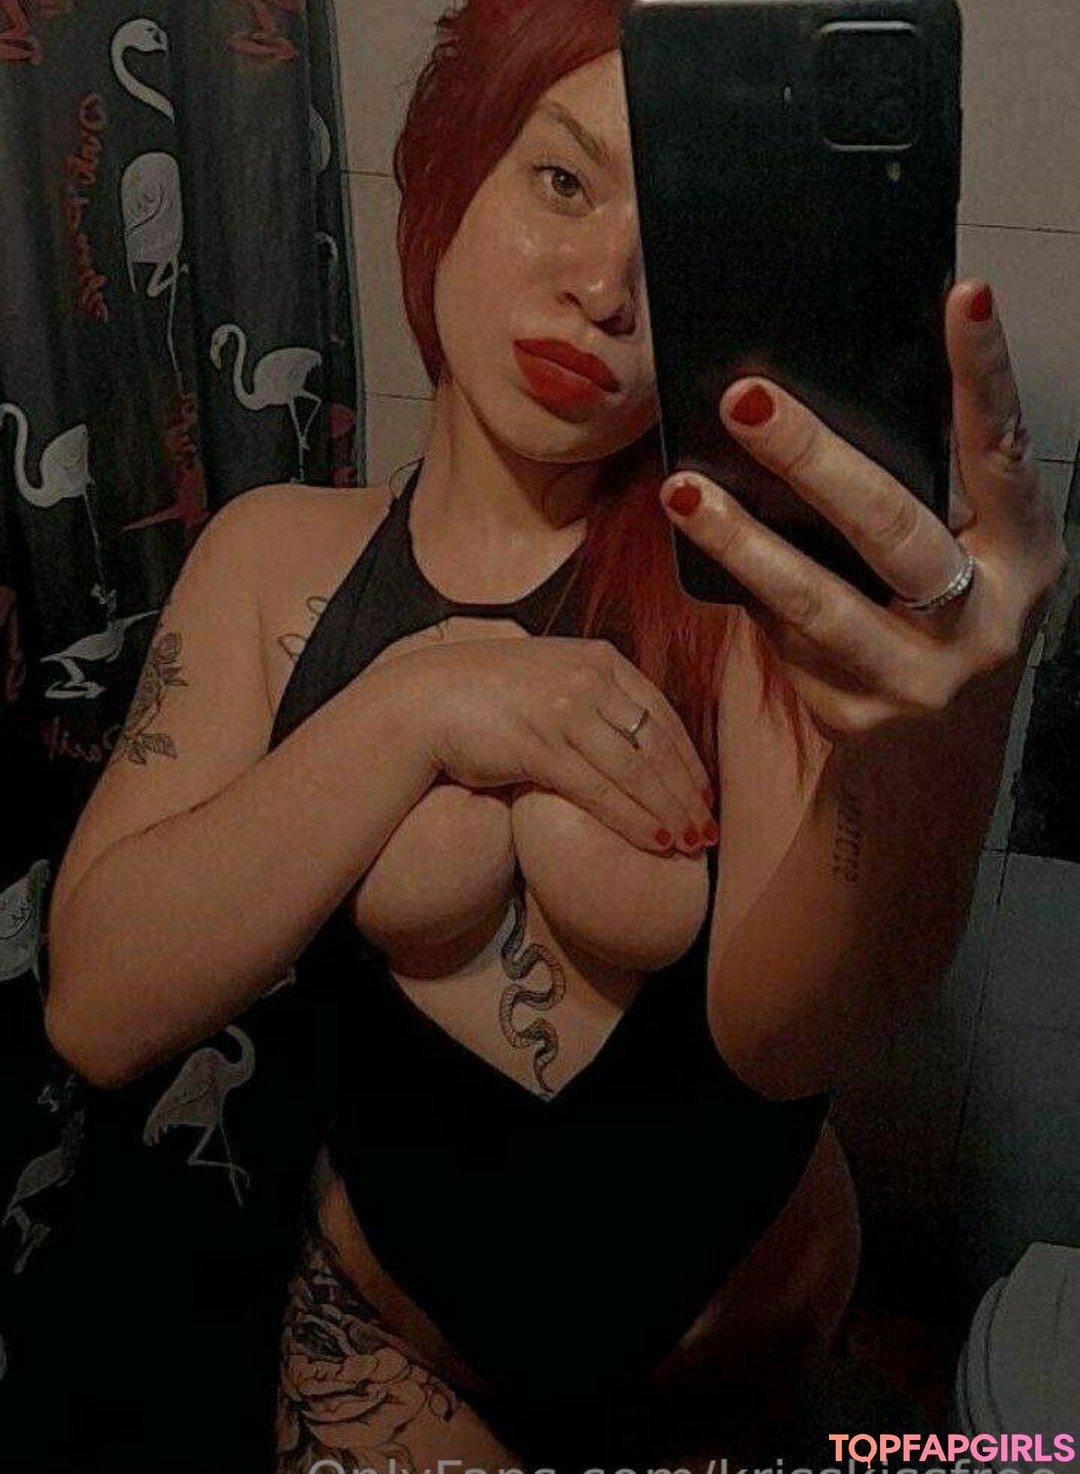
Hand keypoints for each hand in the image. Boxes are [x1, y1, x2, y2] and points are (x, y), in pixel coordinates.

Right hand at [388, 636, 715, 854]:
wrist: (426, 699)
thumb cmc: (487, 695)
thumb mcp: (553, 678)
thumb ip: (595, 696)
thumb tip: (635, 738)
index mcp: (600, 658)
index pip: (662, 714)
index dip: (689, 760)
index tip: (705, 795)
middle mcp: (589, 679)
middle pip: (657, 743)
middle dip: (687, 792)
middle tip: (707, 830)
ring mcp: (565, 710)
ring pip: (636, 770)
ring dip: (668, 811)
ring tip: (689, 843)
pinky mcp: (541, 745)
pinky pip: (600, 790)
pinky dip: (633, 819)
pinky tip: (653, 841)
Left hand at [660, 281, 1068, 747]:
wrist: (935, 748)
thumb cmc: (944, 615)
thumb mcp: (965, 553)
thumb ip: (926, 494)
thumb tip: (820, 402)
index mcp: (1023, 554)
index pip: (1004, 452)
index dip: (986, 375)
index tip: (966, 295)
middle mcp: (983, 619)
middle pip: (891, 529)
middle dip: (813, 459)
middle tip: (747, 400)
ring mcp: (917, 676)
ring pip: (816, 601)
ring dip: (741, 541)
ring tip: (683, 489)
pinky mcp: (855, 714)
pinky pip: (784, 637)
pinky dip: (743, 588)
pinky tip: (705, 546)